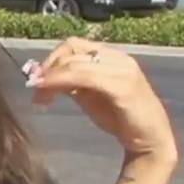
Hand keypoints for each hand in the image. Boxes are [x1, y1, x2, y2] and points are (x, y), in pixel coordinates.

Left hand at [25, 37, 177, 159]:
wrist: (150, 139)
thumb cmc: (120, 117)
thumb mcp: (89, 95)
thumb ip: (70, 83)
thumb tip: (41, 76)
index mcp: (111, 56)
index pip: (73, 45)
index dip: (51, 58)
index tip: (35, 77)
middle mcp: (118, 58)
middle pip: (71, 52)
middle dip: (47, 70)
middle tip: (34, 90)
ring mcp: (123, 70)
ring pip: (75, 64)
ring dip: (50, 78)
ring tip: (39, 97)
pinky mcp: (123, 87)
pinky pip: (85, 77)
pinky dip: (61, 82)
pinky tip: (47, 95)